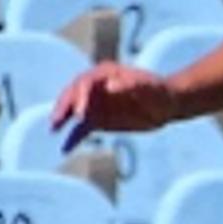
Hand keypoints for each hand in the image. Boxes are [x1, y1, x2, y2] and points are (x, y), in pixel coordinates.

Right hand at [50, 64, 176, 149]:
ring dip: (63, 119)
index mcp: (105, 74)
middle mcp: (95, 87)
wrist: (168, 105)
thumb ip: (132, 85)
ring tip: (54, 129)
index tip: (80, 113)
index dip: (80, 97)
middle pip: (73, 95)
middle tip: (57, 121)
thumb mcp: (150, 87)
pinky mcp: (98, 119)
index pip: (85, 83)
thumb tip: (112, 86)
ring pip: (74, 111)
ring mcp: (95, 103)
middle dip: (65, 106)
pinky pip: (82, 129)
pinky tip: (65, 149)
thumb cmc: (160, 92)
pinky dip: (74, 137)